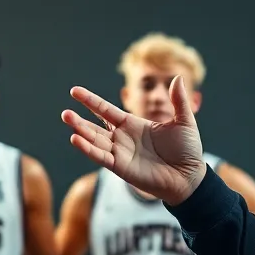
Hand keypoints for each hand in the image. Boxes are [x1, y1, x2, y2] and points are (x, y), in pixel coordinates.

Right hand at [61, 77, 206, 204]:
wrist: (190, 176)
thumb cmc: (187, 150)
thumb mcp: (184, 121)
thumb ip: (179, 101)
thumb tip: (178, 77)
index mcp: (133, 125)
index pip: (106, 111)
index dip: (90, 101)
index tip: (74, 91)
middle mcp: (123, 138)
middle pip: (95, 126)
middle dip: (79, 119)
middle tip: (64, 112)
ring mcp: (120, 153)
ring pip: (94, 140)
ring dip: (80, 130)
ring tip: (66, 118)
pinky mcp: (121, 167)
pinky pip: (100, 156)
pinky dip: (87, 148)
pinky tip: (75, 139)